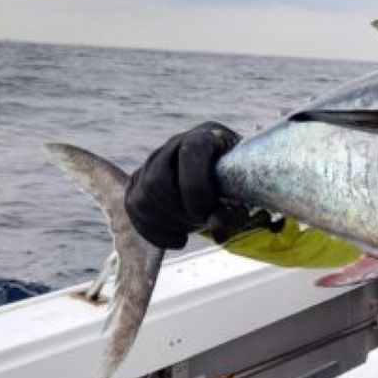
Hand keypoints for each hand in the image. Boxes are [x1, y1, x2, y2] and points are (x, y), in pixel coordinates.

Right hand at [124, 122, 243, 248]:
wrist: (227, 175)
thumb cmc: (240, 183)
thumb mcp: (245, 193)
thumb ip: (234, 212)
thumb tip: (216, 231)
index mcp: (206, 137)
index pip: (190, 152)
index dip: (197, 188)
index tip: (212, 211)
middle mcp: (174, 144)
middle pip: (157, 181)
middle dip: (179, 211)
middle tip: (201, 222)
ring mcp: (153, 162)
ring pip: (141, 197)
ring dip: (167, 223)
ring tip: (191, 229)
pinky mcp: (140, 181)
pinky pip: (133, 208)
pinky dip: (154, 232)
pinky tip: (178, 240)